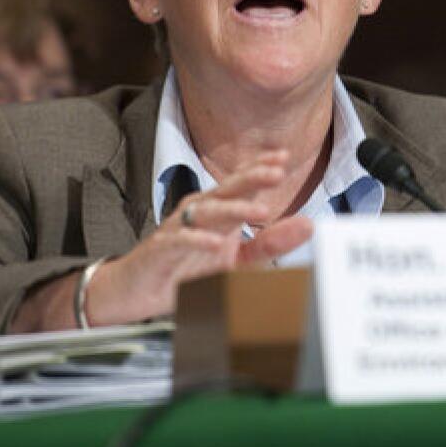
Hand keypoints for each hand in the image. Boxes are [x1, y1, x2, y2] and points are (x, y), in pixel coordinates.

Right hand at [85, 150, 312, 325]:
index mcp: (216, 210)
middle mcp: (197, 212)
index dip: (260, 167)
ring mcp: (177, 228)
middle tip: (277, 171)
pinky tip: (216, 243)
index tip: (284, 156)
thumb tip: (308, 225)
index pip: (240, 183)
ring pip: (207, 211)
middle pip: (226, 189)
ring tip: (262, 211)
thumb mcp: (237, 261)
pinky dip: (197, 240)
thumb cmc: (187, 269)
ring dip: (234, 209)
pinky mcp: (160, 250)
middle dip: (252, 177)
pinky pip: (179, 240)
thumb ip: (270, 244)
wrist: (137, 290)